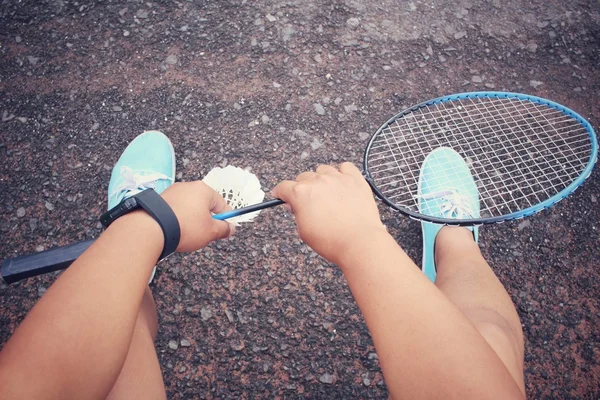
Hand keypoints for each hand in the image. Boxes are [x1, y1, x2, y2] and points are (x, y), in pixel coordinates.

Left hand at [160, 181, 234, 251]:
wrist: (152, 228)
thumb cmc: (186, 227)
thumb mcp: (211, 232)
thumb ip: (224, 229)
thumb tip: (231, 228)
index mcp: (204, 190)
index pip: (222, 204)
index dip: (225, 218)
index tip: (224, 229)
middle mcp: (188, 186)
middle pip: (204, 204)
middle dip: (206, 219)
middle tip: (204, 234)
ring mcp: (172, 191)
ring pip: (189, 207)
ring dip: (191, 219)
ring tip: (187, 234)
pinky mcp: (160, 199)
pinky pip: (175, 209)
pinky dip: (177, 218)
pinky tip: (175, 230)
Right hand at [272, 162, 386, 264]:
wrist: (359, 242)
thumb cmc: (331, 240)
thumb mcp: (304, 231)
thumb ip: (297, 213)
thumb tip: (295, 205)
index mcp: (301, 193)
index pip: (284, 187)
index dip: (280, 192)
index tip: (281, 195)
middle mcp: (318, 181)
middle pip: (303, 177)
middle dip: (302, 188)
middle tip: (308, 201)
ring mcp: (338, 178)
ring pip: (323, 170)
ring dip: (321, 179)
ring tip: (326, 192)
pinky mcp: (355, 180)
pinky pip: (346, 167)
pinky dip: (342, 172)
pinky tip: (342, 182)